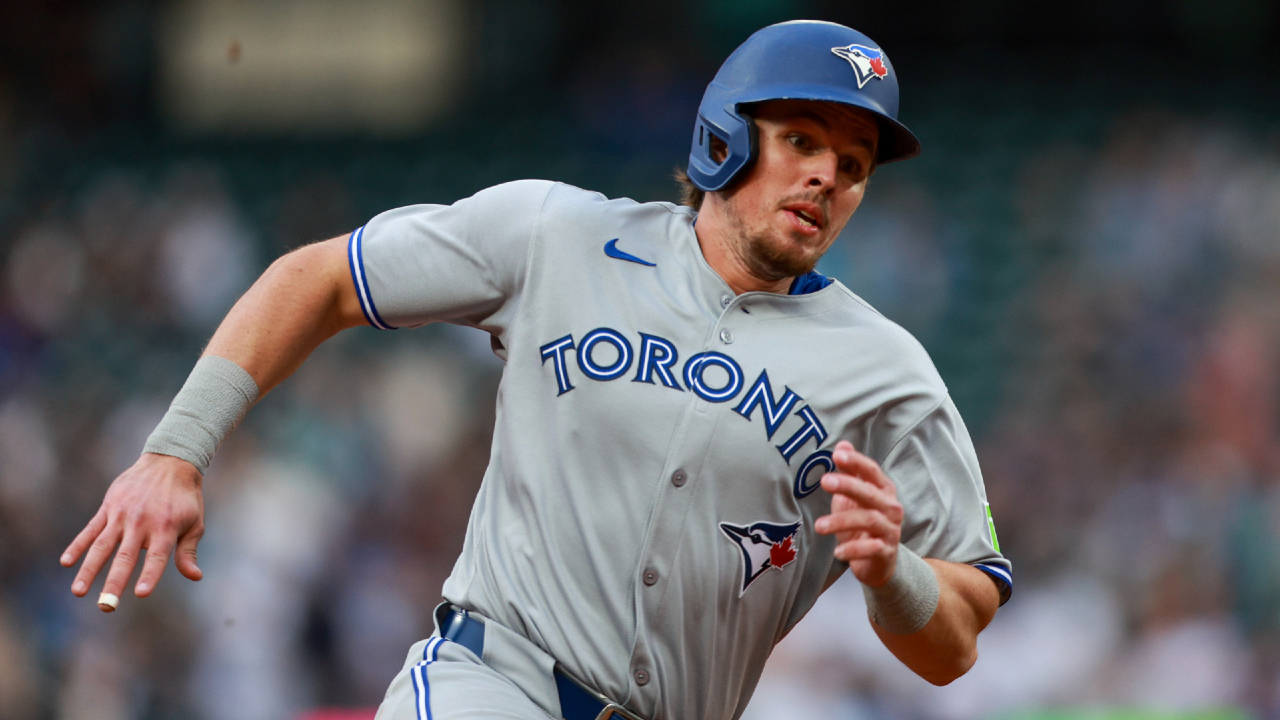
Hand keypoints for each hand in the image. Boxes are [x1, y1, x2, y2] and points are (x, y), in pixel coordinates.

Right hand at [61, 453, 205, 610]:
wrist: (169, 462)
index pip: (157, 557)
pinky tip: (66, 562)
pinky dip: (77, 545)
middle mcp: (142, 523)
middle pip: (125, 557)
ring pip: (102, 546)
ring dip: (88, 570)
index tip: (140, 593)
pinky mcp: (108, 507)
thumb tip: (195, 576)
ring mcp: (122, 515)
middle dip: (114, 582)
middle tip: (105, 606)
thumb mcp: (194, 523)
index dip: (150, 575)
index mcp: (166, 528)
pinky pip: (90, 529)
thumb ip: (188, 551)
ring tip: (78, 591)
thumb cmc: (185, 499)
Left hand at [813, 440, 903, 586]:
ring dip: (841, 521)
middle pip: (870, 493)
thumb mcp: (854, 498)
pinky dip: (853, 549)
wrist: (879, 562)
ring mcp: (891, 530)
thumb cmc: (863, 525)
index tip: (837, 455)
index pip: (872, 471)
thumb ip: (850, 473)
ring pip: (869, 520)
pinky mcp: (886, 552)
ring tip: (819, 526)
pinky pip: (871, 549)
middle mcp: (891, 508)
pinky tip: (837, 551)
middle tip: (825, 481)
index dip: (857, 462)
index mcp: (883, 490)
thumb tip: (842, 445)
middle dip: (848, 485)